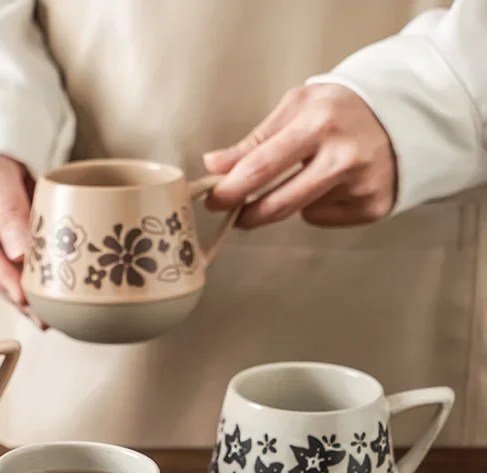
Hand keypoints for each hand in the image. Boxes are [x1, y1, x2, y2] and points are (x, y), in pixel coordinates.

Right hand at [0, 154, 39, 320]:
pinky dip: (24, 284)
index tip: (24, 297)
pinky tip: (41, 304)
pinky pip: (6, 268)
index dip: (4, 276)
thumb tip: (20, 254)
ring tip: (47, 318)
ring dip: (22, 298)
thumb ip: (8, 207)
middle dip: (17, 296)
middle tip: (44, 319)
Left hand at [203, 84, 396, 227]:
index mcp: (319, 122)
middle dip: (248, 214)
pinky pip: (322, 217)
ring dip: (287, 203)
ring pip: (299, 212)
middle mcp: (344, 155)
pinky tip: (335, 183)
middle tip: (235, 214)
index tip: (213, 200)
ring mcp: (361, 184)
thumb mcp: (297, 108)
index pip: (263, 165)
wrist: (405, 114)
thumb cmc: (340, 109)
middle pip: (278, 203)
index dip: (232, 189)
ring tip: (305, 176)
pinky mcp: (372, 206)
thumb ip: (255, 140)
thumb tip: (214, 165)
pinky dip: (318, 205)